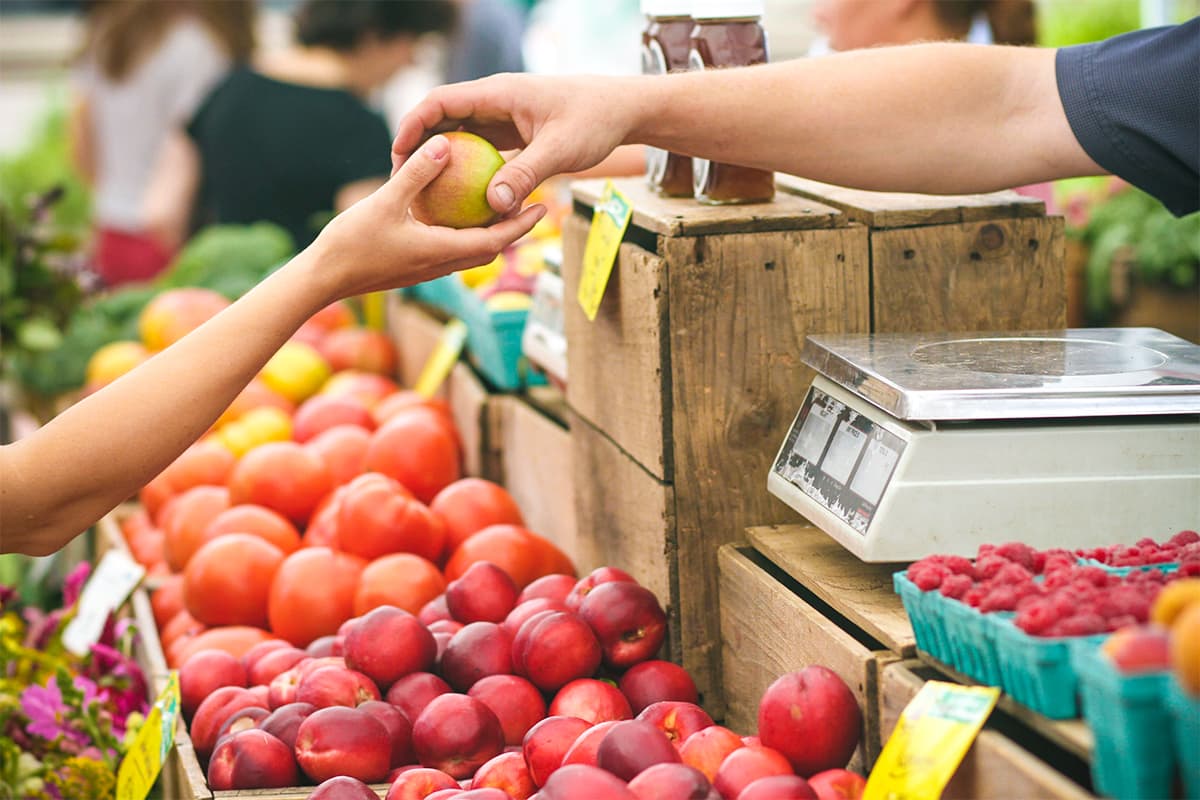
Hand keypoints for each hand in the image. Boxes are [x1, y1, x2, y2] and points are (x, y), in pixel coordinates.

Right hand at [313, 134, 546, 299]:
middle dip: (514, 229)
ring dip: (490, 233)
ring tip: (502, 207)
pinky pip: (449, 249)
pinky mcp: (413, 267)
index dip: (522, 225)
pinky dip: (463, 233)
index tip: (543, 207)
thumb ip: (417, 174)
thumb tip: (445, 144)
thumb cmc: (351, 243)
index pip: (495, 241)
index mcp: (441, 252)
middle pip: (489, 248)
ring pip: (470, 251)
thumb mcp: (385, 202)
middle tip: (533, 204)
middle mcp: (440, 265)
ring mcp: (426, 268)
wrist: (322, 279)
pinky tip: (456, 212)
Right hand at [391, 74, 638, 216]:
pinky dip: (467, 169)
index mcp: (498, 93)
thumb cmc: (594, 121)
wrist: (622, 110)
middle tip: (401, 180)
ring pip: (460, 135)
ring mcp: (503, 117)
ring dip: (441, 160)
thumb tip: (493, 206)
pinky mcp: (513, 133)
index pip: (440, 101)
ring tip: (423, 192)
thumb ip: (525, 175)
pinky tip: (460, 198)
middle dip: (419, 146)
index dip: (413, 125)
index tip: (398, 155)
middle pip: (443, 118)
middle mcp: (495, 101)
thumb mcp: (560, 150)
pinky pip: (480, 149)